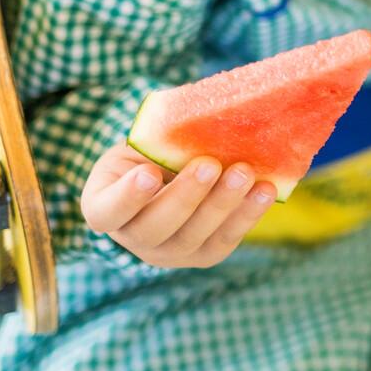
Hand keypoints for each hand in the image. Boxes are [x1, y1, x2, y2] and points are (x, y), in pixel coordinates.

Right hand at [80, 143, 275, 267]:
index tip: (148, 173)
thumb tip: (199, 115)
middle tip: (209, 164)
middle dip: (187, 195)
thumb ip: (157, 138)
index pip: (108, 211)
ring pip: (194, 238)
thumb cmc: (147, 151)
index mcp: (105, 206)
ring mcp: (169, 252)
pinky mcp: (203, 255)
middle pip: (155, 228)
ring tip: (245, 173)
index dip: (127, 196)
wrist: (164, 174)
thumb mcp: (140, 141)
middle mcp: (133, 238)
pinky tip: (265, 190)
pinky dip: (247, 215)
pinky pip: (224, 240)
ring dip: (223, 204)